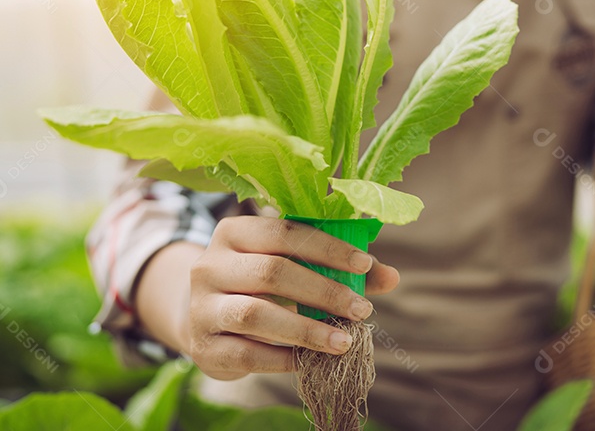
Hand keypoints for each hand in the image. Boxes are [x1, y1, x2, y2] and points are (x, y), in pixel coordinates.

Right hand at [185, 216, 399, 380]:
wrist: (204, 320)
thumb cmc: (260, 285)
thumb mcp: (291, 266)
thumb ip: (339, 268)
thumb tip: (392, 277)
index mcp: (234, 232)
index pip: (285, 232)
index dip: (327, 248)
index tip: (364, 266)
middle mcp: (209, 265)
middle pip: (273, 272)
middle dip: (324, 292)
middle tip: (363, 309)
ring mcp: (201, 306)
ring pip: (256, 314)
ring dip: (307, 330)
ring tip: (345, 341)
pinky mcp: (203, 346)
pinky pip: (248, 354)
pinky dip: (284, 359)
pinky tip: (312, 361)